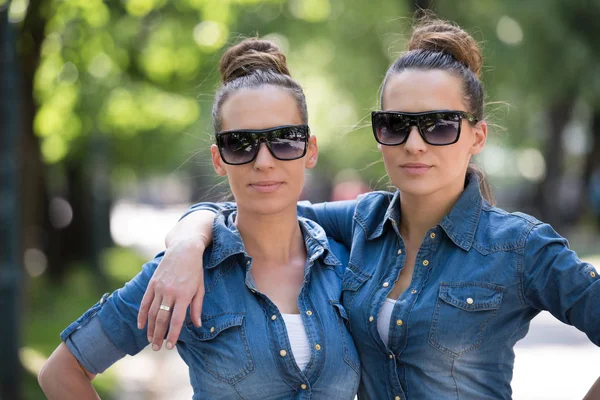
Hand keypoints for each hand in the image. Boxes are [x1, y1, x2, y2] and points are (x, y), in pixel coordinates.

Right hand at [137, 209, 215, 350]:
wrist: (184, 249)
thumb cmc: (195, 270)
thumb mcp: (200, 288)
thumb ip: (197, 307)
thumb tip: (197, 325)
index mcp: (184, 295)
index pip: (176, 320)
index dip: (172, 335)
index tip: (170, 346)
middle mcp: (170, 292)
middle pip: (161, 319)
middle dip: (158, 336)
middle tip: (157, 348)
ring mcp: (159, 287)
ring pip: (152, 313)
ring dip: (150, 329)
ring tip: (150, 341)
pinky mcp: (152, 283)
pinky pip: (145, 302)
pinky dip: (141, 315)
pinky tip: (140, 326)